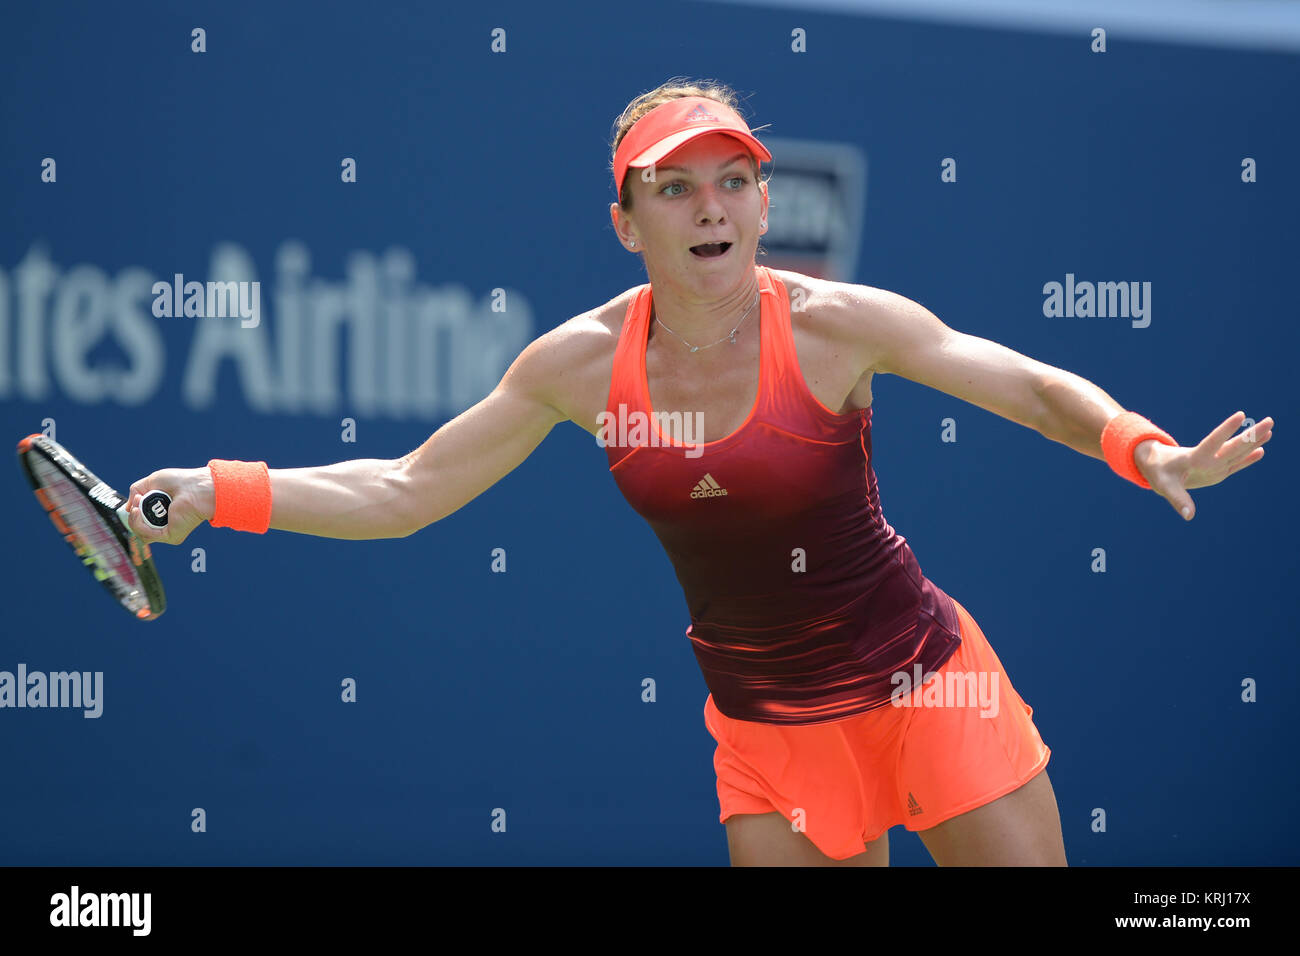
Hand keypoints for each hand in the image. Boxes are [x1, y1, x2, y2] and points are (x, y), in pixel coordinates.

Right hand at [124, 467, 214, 545]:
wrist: (196, 486)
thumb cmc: (180, 482)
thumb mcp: (151, 482)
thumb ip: (136, 492)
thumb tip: (127, 508)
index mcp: (163, 514)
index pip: (143, 521)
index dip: (135, 511)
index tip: (138, 497)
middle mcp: (167, 525)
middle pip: (140, 529)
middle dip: (133, 514)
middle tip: (139, 498)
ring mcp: (169, 532)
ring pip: (141, 534)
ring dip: (133, 518)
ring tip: (138, 504)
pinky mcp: (171, 536)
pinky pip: (146, 535)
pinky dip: (137, 523)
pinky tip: (137, 511)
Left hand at [1135, 411, 1272, 520]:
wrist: (1158, 466)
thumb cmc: (1160, 474)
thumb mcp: (1166, 487)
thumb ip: (1178, 499)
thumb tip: (1189, 516)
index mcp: (1195, 457)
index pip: (1213, 441)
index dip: (1226, 429)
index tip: (1240, 415)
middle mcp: (1208, 459)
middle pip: (1232, 446)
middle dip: (1250, 435)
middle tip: (1269, 421)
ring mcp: (1214, 464)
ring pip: (1236, 452)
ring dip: (1252, 442)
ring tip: (1269, 429)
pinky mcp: (1217, 470)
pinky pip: (1235, 463)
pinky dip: (1247, 458)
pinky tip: (1261, 450)